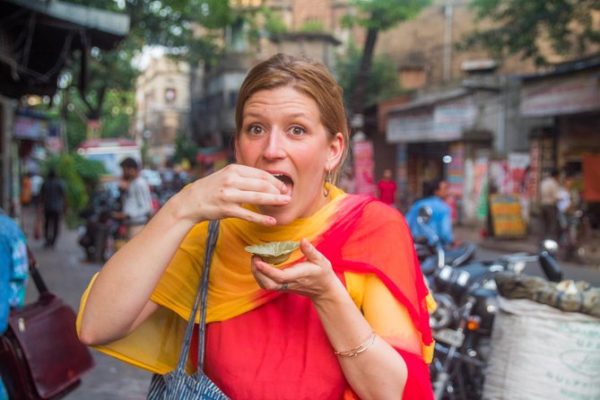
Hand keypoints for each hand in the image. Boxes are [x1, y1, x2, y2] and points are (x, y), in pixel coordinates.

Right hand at [170, 164, 290, 225]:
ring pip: (257, 197)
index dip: (275, 180)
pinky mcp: (226, 209)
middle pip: (261, 184)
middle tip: (288, 195)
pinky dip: (261, 218)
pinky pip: (248, 215)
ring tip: (286, 203)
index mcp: (234, 169)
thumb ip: (244, 176)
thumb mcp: (226, 176)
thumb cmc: (212, 188)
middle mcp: (231, 180)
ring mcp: (228, 195)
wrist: (190, 201)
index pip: (260, 174)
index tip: (284, 187)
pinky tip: (272, 221)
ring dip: (274, 200)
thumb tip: (266, 180)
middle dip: (278, 190)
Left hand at [251, 239, 339, 300]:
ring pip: (266, 285)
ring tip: (256, 259)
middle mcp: (289, 283)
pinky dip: (260, 275)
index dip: (267, 270)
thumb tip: (302, 240)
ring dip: (257, 274)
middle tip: (254, 256)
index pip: (280, 276)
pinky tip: (260, 264)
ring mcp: (284, 286)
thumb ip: (310, 250)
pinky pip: (268, 283)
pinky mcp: (282, 287)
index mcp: (298, 276)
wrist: (324, 290)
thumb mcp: (321, 260)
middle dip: (257, 272)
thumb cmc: (322, 273)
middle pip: (268, 284)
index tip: (258, 261)